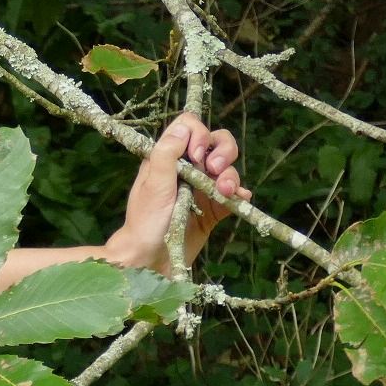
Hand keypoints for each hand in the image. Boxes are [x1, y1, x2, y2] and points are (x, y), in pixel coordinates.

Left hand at [110, 114, 250, 274]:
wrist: (150, 259)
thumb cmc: (145, 221)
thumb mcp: (154, 183)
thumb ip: (167, 153)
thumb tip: (184, 126)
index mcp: (168, 157)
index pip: (190, 127)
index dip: (199, 134)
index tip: (195, 155)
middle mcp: (187, 168)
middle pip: (216, 142)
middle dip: (223, 151)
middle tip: (213, 168)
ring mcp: (203, 188)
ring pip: (227, 167)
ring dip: (231, 174)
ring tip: (224, 191)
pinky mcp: (214, 208)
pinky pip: (233, 194)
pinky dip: (240, 193)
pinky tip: (239, 198)